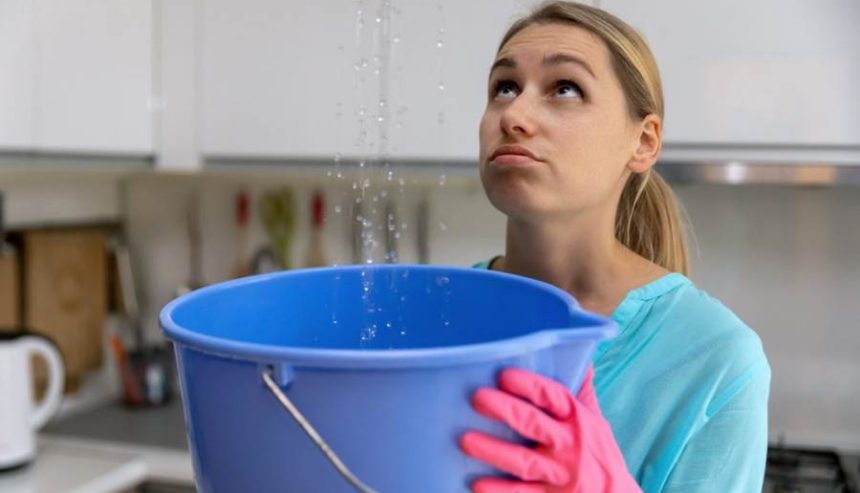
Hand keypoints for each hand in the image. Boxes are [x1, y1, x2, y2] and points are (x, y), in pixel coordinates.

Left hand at [460, 366, 640, 492]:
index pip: (552, 396)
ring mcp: (558, 474)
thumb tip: (578, 353)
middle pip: (534, 424)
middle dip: (506, 410)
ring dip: (494, 451)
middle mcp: (569, 444)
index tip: (503, 375)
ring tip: (466, 440)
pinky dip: (499, 491)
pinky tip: (476, 484)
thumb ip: (581, 389)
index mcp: (577, 418)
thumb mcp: (596, 419)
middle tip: (478, 398)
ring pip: (524, 462)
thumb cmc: (600, 453)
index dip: (528, 385)